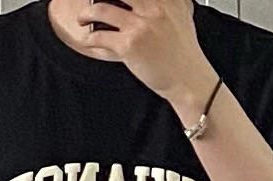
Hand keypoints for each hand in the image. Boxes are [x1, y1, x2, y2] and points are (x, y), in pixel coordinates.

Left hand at [75, 0, 214, 113]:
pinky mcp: (129, 45)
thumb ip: (173, 2)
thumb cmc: (184, 54)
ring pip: (101, 9)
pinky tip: (90, 40)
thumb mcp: (183, 16)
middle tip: (93, 2)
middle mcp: (153, 7)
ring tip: (84, 18)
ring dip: (87, 13)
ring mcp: (140, 25)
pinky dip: (90, 38)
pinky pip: (100, 36)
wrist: (188, 80)